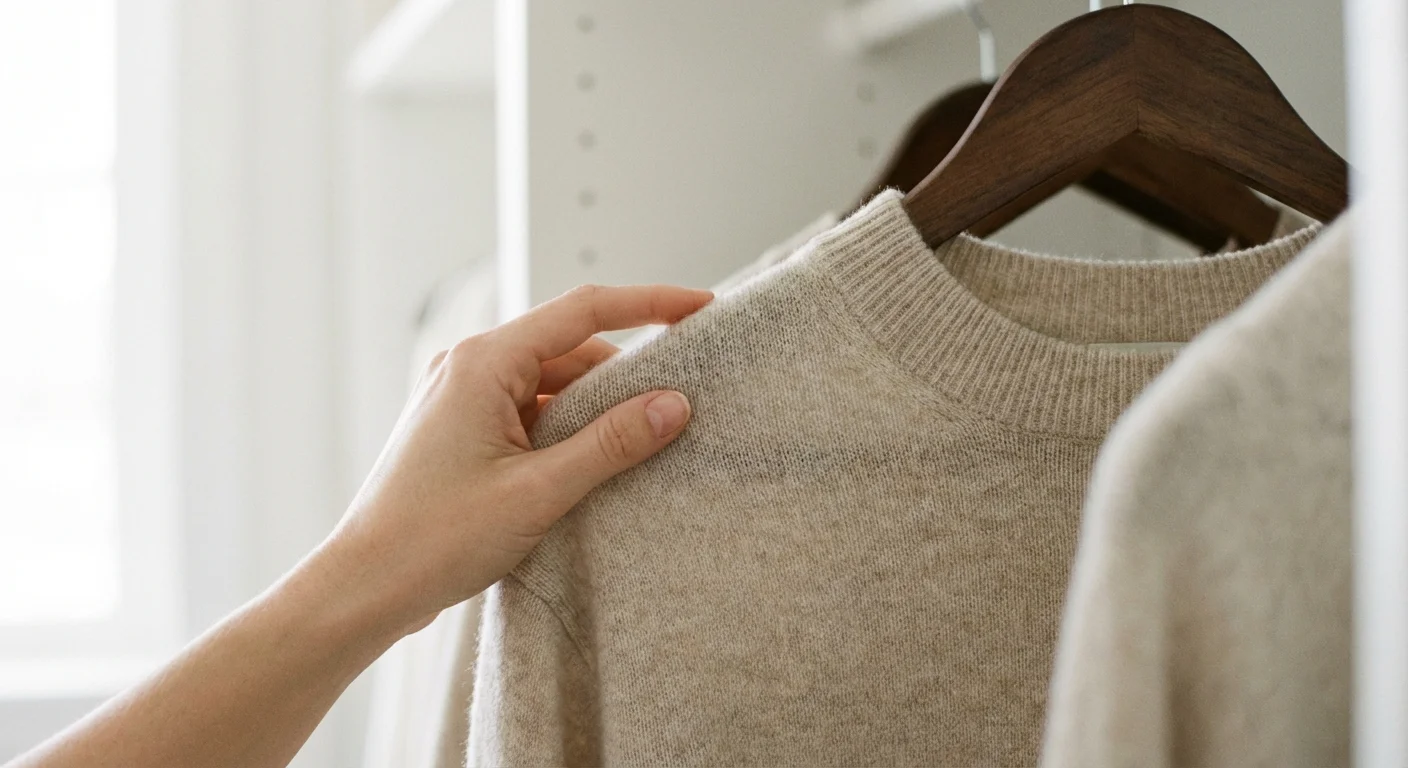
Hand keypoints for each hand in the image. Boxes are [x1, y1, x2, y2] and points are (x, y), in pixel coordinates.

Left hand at [318, 284, 712, 635]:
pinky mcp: (461, 431)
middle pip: (570, 350)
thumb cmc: (431, 540)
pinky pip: (528, 413)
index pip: (585, 311)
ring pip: (550, 385)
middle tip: (676, 405)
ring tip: (635, 449)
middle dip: (624, 376)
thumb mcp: (538, 492)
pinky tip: (590, 468)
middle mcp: (468, 367)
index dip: (650, 304)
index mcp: (483, 363)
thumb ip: (611, 444)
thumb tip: (672, 405)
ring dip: (593, 411)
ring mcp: (461, 398)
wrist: (363, 588)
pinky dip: (564, 432)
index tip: (699, 308)